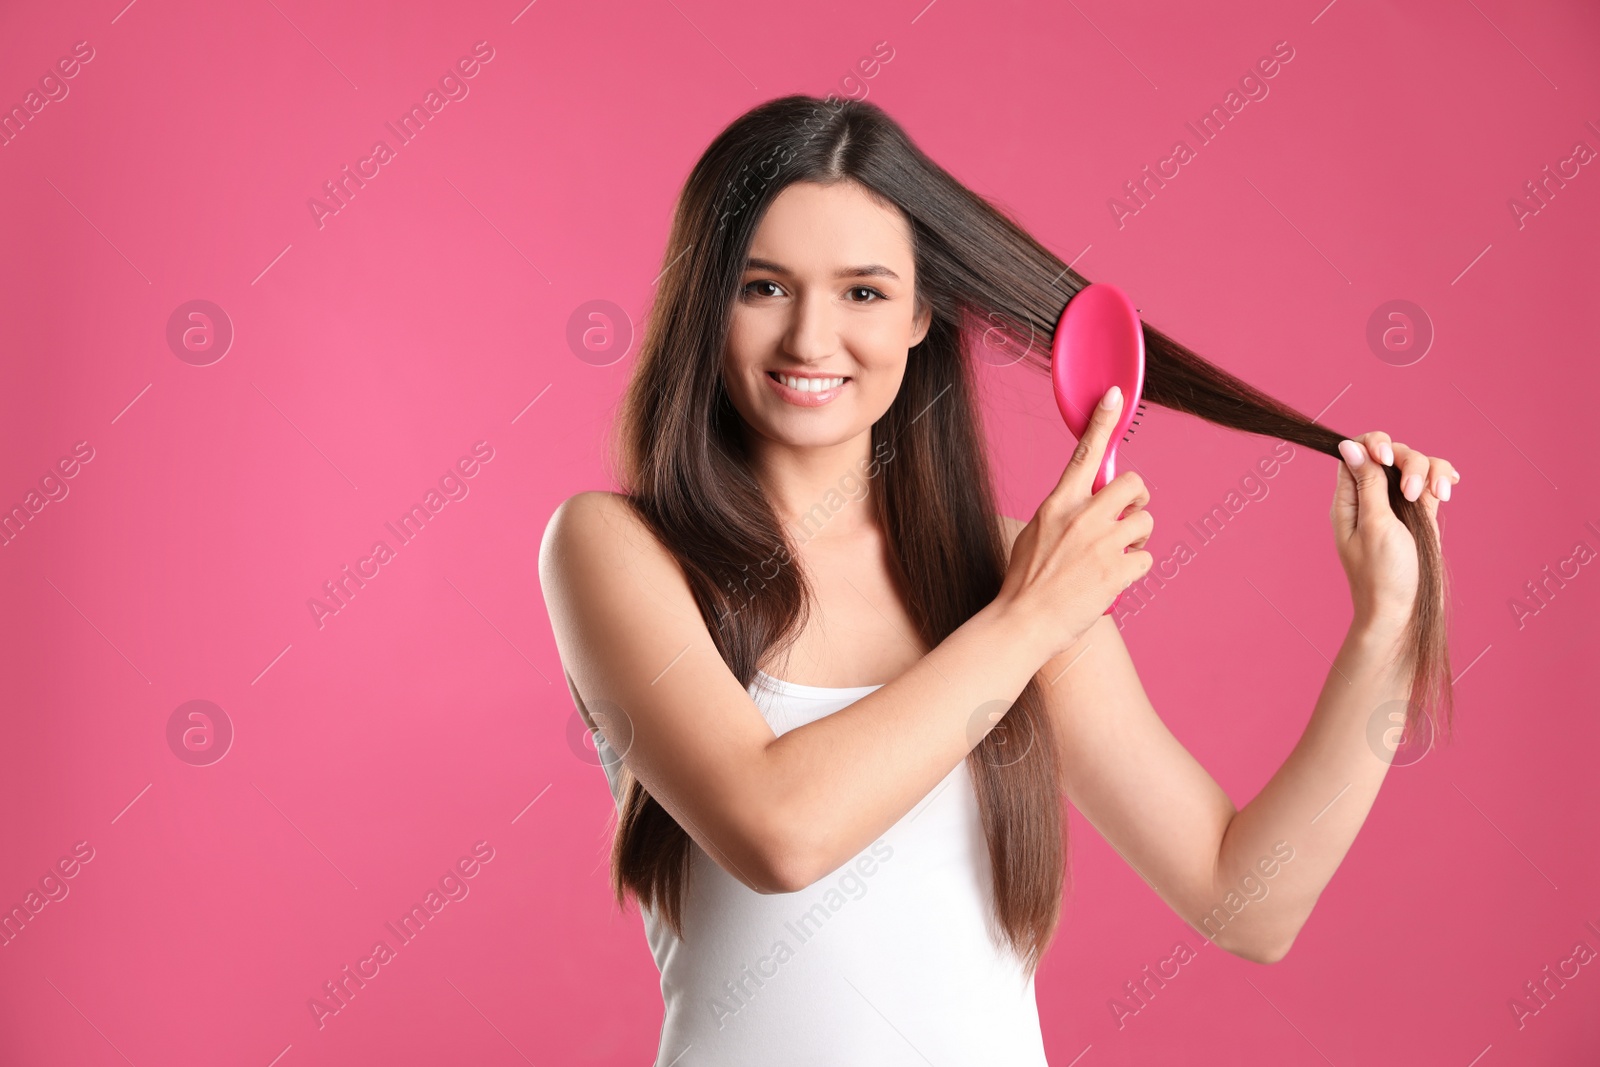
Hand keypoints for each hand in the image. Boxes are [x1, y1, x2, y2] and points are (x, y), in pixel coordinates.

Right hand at [997, 386, 1154, 661]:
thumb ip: (1061, 515)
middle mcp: (1081, 517)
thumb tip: (1082, 506)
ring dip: (1136, 540)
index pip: (1084, 454)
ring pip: (1145, 523)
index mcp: (1058, 504)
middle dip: (1138, 500)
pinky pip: (1146, 559)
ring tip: (1114, 559)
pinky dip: (1134, 571)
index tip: (1115, 396)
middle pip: (1134, 485)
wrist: (1023, 622)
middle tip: (1128, 517)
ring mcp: (1101, 543)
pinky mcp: (1118, 570)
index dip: (1102, 421)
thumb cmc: (1025, 583)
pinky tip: (1113, 581)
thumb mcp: (1033, 535)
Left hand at [1332, 431, 1459, 632]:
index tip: (1387, 458)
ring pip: (1414, 465)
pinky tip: (1448, 489)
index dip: (1374, 444)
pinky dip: (1441, 479)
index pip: (1355, 451)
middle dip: (1408, 461)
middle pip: (1389, 453)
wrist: (1404, 613)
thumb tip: (1349, 445)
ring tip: (1437, 496)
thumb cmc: (1384, 575)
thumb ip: (1367, 484)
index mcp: (1349, 500)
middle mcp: (1371, 499)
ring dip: (1429, 471)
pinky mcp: (1420, 514)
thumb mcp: (1374, 525)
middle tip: (1411, 494)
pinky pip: (1430, 483)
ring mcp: (1397, 505)